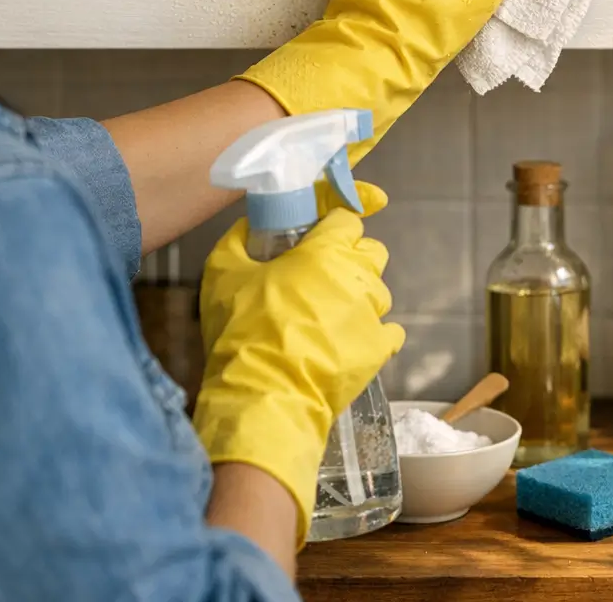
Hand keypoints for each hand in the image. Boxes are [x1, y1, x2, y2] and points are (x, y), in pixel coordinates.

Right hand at [193, 181, 402, 544]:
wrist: (264, 393)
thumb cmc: (241, 328)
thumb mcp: (222, 272)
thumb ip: (237, 239)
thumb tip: (244, 225)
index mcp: (325, 250)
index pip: (348, 220)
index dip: (333, 227)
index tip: (318, 239)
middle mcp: (357, 275)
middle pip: (371, 251)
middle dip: (352, 258)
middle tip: (322, 278)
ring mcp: (373, 312)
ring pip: (379, 292)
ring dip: (360, 297)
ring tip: (331, 318)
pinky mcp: (380, 347)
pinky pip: (390, 331)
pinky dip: (374, 334)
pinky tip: (350, 342)